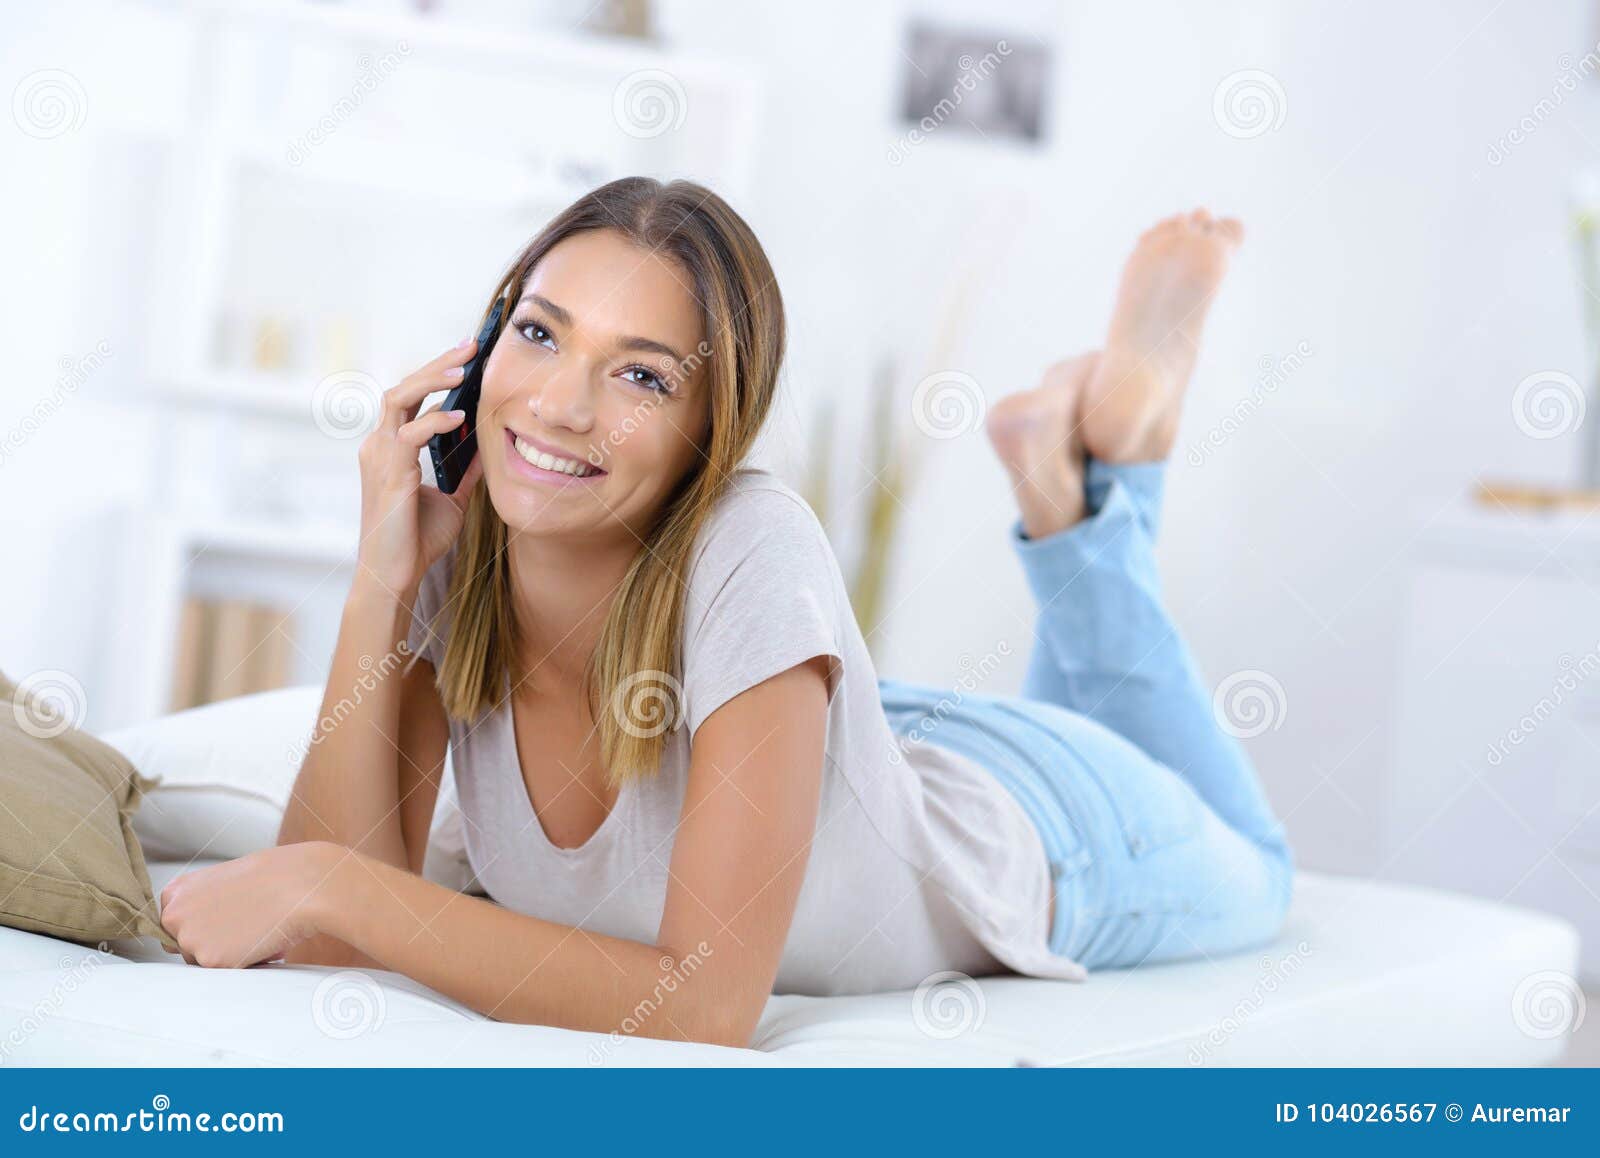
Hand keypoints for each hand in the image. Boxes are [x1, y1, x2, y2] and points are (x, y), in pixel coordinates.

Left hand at [159, 842, 343, 968]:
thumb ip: (204, 903)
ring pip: (203, 962)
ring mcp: (190, 940)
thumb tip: (205, 929)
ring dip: (227, 954)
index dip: (201, 926)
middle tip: (242, 928)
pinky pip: (223, 972)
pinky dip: (243, 963)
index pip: (173, 924)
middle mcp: (174, 916)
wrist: (298, 884)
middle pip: (184, 946)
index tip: (221, 923)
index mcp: (176, 892)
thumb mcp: (225, 881)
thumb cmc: (272, 878)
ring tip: (255, 931)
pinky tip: (260, 941)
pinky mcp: (210, 961)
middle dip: (211, 943)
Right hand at [355, 339, 486, 596]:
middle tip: (470, 345)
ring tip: (463, 367)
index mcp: (390, 448)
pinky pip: (409, 435)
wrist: (396, 575)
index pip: (411, 398)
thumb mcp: (452, 499)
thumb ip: (465, 471)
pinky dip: (435, 421)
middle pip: (403, 387)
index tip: (467, 356)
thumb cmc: (417, 540)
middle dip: (436, 364)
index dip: (436, 375)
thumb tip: (488, 448)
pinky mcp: (388, 473)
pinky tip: (460, 418)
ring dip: (432, 379)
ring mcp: (379, 456)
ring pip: (398, 399)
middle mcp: (379, 445)